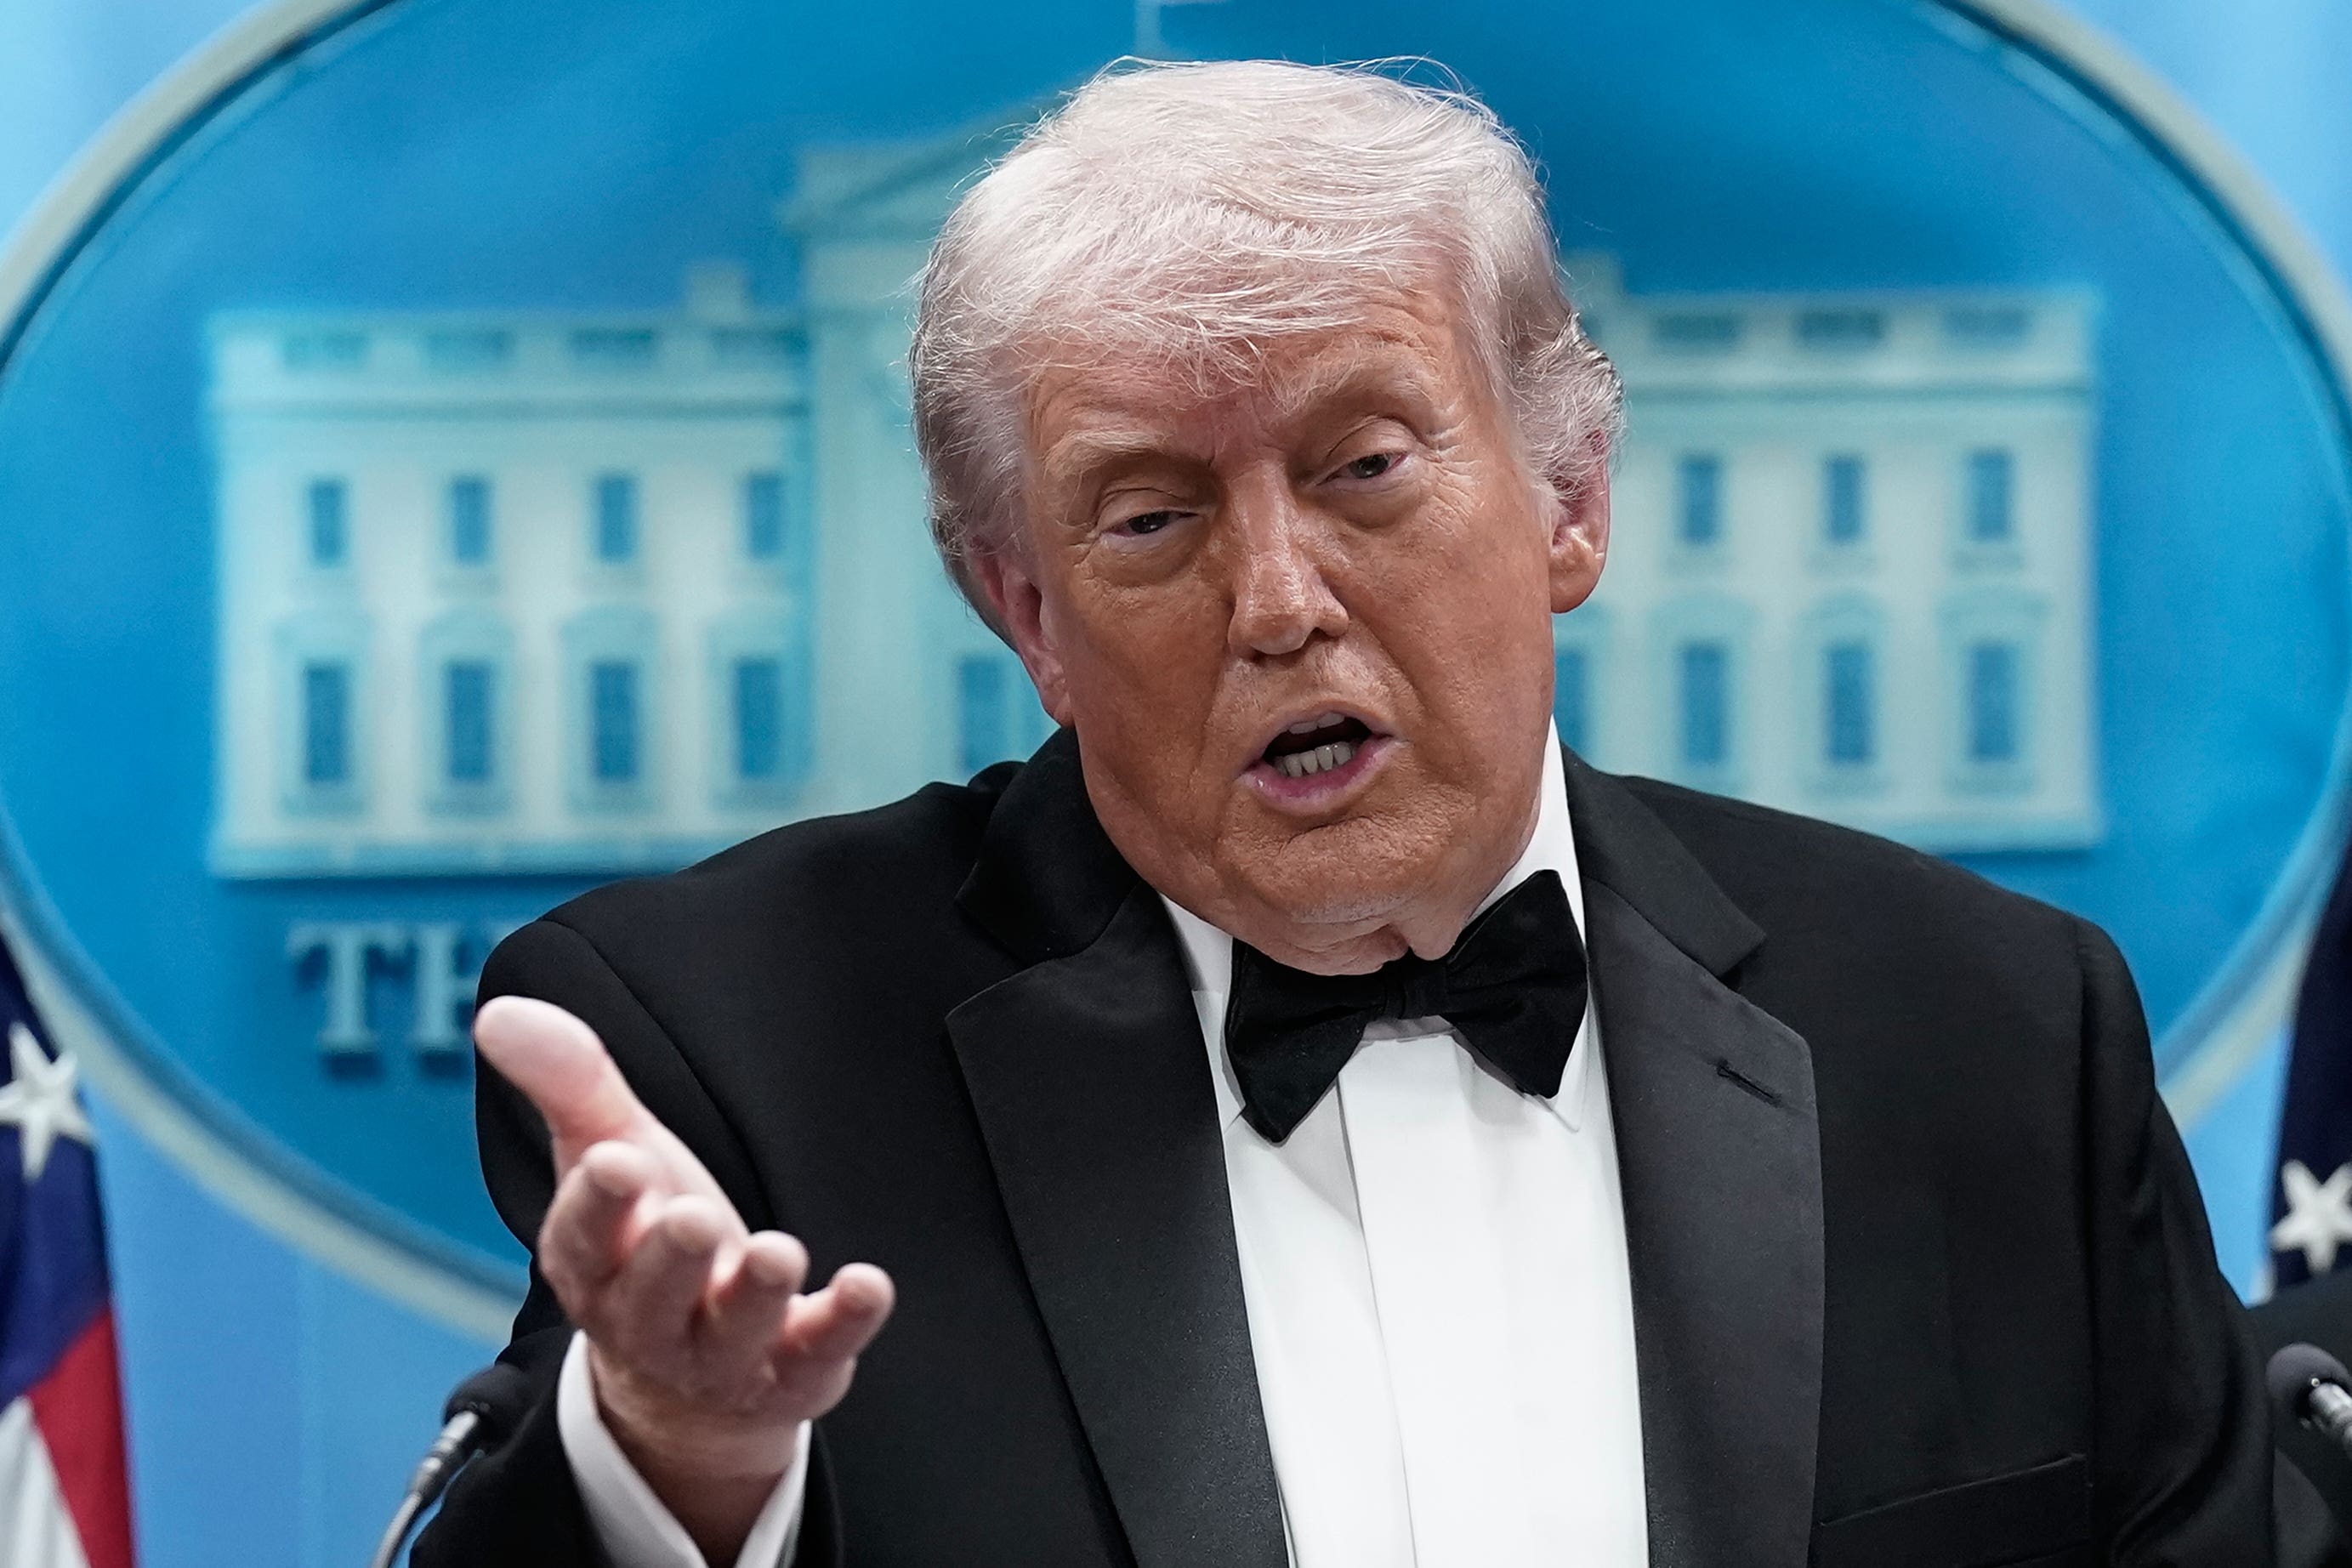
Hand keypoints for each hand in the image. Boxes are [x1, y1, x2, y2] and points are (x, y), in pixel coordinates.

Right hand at [474, 995, 893, 1560]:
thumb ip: (568, 1083)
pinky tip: (869, 1286)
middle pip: (653, 1294)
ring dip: (756, 1294)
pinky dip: (843, 1324)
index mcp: (594, 1264)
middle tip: (693, 1217)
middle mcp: (649, 1319)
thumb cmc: (648, 1240)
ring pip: (732, 1330)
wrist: (689, 1380)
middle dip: (671, 1257)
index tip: (618, 1160)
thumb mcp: (611, 1154)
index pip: (582, 1236)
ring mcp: (721, 1354)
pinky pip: (816, 1354)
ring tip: (779, 1253)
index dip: (597, 1202)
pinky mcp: (790, 1371)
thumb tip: (498, 1013)